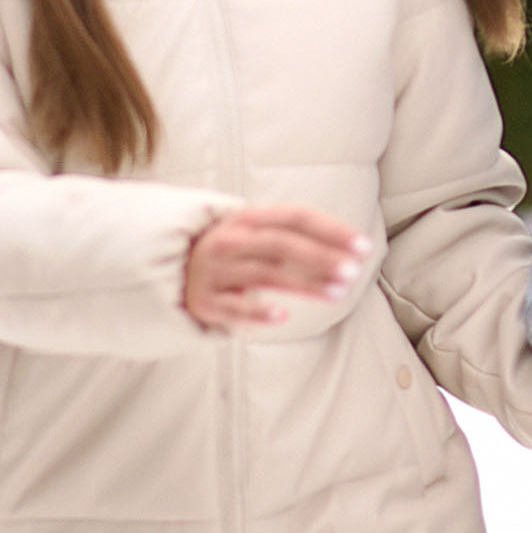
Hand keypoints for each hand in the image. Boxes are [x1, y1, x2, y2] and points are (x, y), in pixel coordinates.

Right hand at [184, 206, 370, 329]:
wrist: (167, 271)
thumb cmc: (227, 253)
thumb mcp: (251, 233)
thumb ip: (290, 236)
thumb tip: (347, 248)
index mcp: (246, 218)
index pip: (295, 217)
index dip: (331, 230)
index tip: (364, 246)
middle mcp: (230, 240)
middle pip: (282, 245)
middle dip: (321, 257)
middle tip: (354, 271)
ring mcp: (216, 271)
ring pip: (266, 275)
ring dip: (305, 284)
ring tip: (337, 292)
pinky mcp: (206, 303)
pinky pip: (235, 308)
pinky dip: (258, 311)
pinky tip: (283, 315)